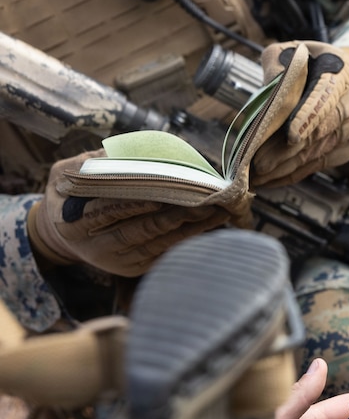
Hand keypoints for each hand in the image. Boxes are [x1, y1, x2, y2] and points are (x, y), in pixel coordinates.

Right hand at [28, 152, 232, 276]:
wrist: (61, 233)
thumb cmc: (69, 195)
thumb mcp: (66, 173)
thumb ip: (92, 163)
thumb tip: (128, 150)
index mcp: (74, 222)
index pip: (109, 211)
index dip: (136, 204)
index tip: (163, 195)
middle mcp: (96, 247)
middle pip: (141, 231)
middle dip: (176, 216)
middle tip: (206, 201)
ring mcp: (117, 261)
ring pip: (158, 244)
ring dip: (190, 228)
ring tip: (217, 211)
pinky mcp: (134, 268)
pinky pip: (165, 252)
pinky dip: (187, 238)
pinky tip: (208, 224)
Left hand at [252, 41, 348, 186]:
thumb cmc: (321, 64)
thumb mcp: (301, 49)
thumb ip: (279, 61)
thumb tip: (266, 89)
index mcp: (344, 77)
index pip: (327, 98)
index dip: (310, 116)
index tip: (292, 136)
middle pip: (319, 132)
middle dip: (288, 150)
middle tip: (259, 164)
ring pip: (316, 153)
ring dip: (285, 166)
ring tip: (255, 177)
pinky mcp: (346, 151)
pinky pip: (317, 165)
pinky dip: (292, 174)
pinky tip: (269, 181)